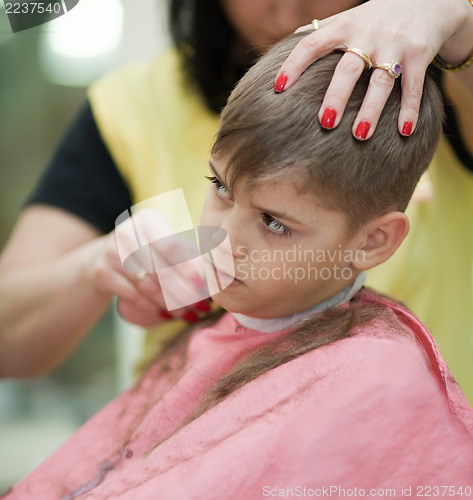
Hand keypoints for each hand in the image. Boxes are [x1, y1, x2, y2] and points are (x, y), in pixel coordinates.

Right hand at [89, 209, 211, 326]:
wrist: (106, 256)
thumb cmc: (151, 251)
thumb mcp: (167, 245)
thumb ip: (190, 256)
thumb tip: (221, 277)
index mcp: (149, 220)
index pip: (171, 246)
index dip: (188, 267)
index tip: (205, 286)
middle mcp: (127, 232)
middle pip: (160, 269)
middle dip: (184, 291)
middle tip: (203, 307)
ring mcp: (111, 252)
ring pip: (148, 286)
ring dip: (172, 304)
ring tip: (191, 314)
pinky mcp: (102, 272)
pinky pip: (132, 296)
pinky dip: (152, 308)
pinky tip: (167, 315)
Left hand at [276, 0, 472, 139]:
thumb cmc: (377, 16)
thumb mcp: (349, 17)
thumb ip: (322, 30)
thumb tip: (287, 41)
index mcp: (344, 26)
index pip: (312, 44)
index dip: (294, 64)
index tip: (278, 88)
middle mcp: (368, 34)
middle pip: (348, 68)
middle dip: (337, 95)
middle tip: (325, 123)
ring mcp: (395, 44)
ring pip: (382, 81)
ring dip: (371, 109)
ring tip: (360, 135)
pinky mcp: (420, 53)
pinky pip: (414, 86)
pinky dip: (410, 109)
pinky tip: (404, 131)